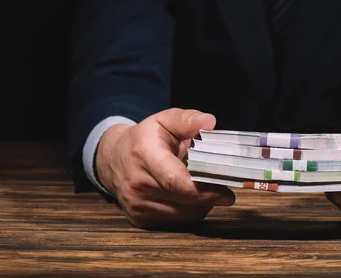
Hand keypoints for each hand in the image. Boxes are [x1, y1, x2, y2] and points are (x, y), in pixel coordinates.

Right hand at [95, 108, 234, 228]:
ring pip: (183, 214)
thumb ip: (187, 120)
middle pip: (183, 200)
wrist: (113, 158)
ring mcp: (136, 205)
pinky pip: (175, 221)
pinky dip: (189, 210)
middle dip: (209, 196)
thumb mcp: (164, 120)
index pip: (175, 180)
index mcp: (143, 155)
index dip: (204, 189)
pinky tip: (190, 196)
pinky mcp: (139, 219)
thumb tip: (210, 122)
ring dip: (201, 204)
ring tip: (205, 187)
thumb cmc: (144, 138)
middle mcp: (137, 184)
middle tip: (225, 187)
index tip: (227, 192)